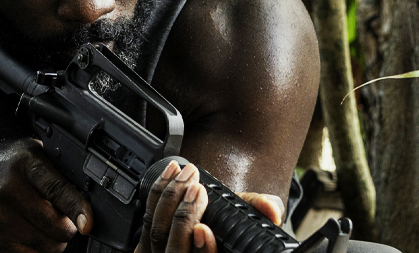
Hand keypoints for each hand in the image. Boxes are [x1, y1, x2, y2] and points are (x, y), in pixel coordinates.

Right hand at [0, 139, 92, 252]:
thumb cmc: (5, 167)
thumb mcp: (31, 155)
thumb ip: (58, 173)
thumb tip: (88, 200)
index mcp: (26, 163)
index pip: (56, 189)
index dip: (76, 208)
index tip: (87, 225)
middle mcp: (8, 189)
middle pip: (56, 227)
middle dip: (67, 228)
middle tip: (61, 220)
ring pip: (46, 247)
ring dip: (54, 243)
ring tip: (44, 228)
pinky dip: (37, 252)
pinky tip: (30, 236)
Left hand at [135, 163, 286, 252]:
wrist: (202, 219)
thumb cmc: (226, 224)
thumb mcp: (245, 217)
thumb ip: (260, 211)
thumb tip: (272, 210)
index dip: (203, 250)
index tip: (203, 229)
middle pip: (174, 248)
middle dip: (184, 215)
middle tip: (195, 188)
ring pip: (157, 233)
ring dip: (169, 198)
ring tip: (185, 173)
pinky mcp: (147, 244)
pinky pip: (146, 220)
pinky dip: (157, 194)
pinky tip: (169, 175)